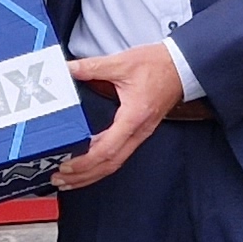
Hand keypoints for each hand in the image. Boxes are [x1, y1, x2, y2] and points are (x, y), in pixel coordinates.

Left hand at [52, 42, 184, 190]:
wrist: (182, 66)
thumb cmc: (158, 65)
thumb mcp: (122, 63)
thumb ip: (92, 67)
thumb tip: (68, 69)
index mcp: (133, 117)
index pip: (107, 149)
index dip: (85, 162)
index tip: (66, 165)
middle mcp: (138, 131)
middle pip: (109, 164)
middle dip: (83, 176)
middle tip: (59, 178)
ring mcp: (140, 134)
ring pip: (115, 163)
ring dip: (91, 174)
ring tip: (69, 179)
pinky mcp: (139, 132)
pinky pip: (119, 155)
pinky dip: (101, 165)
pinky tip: (87, 165)